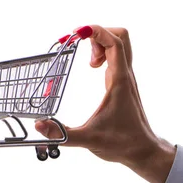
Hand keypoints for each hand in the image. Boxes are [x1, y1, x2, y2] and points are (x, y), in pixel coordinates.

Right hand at [35, 25, 175, 182]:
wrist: (143, 151)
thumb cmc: (122, 144)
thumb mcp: (89, 140)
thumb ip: (63, 134)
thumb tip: (39, 126)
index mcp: (120, 82)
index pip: (115, 43)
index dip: (96, 31)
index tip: (76, 34)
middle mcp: (125, 75)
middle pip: (120, 36)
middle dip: (97, 34)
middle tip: (81, 49)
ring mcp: (126, 78)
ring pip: (119, 44)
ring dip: (100, 43)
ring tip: (87, 62)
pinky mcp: (124, 83)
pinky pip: (116, 56)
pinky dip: (103, 53)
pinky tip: (92, 68)